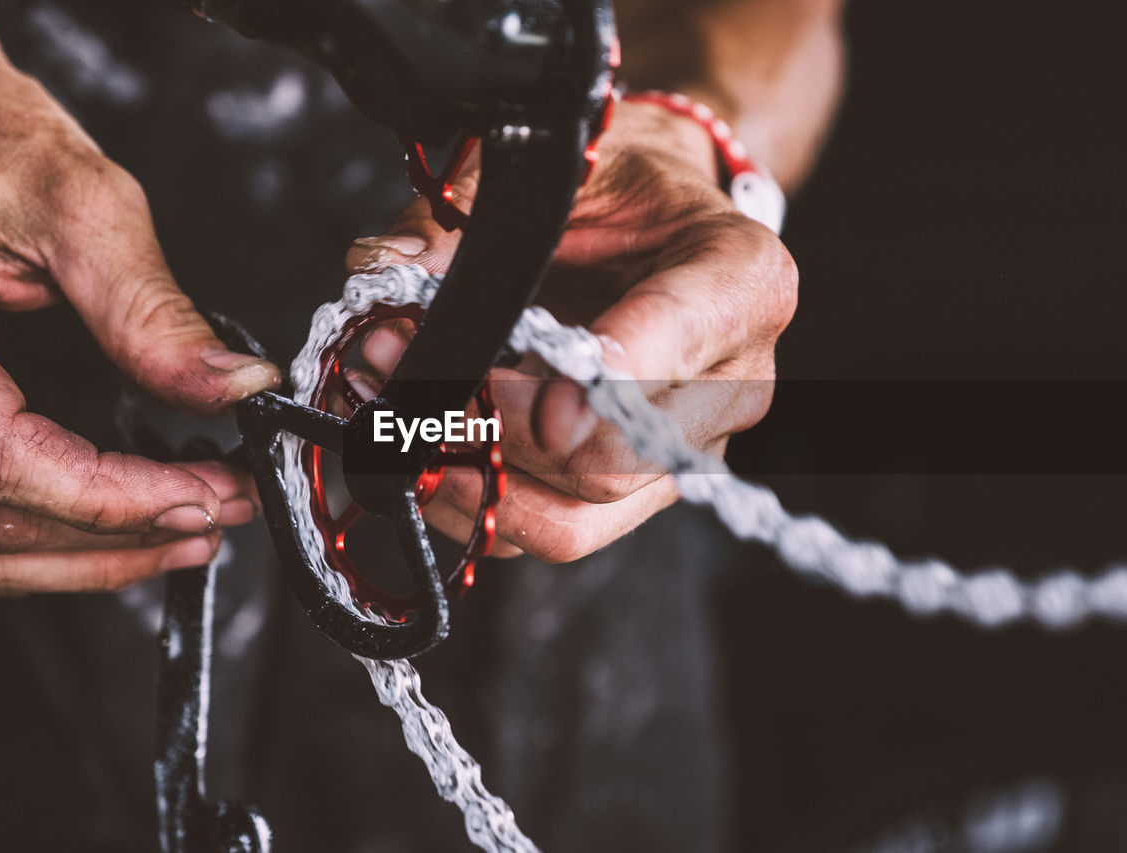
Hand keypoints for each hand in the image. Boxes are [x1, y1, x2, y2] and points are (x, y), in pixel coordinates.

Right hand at [0, 8, 278, 594]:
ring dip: (77, 562)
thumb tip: (234, 389)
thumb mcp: (79, 203)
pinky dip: (25, 551)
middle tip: (219, 513)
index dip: (112, 498)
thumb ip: (151, 310)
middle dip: (119, 534)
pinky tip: (101, 537)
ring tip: (179, 534)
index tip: (204, 495)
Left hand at [346, 100, 796, 562]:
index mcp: (742, 282)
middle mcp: (733, 383)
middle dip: (493, 429)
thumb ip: (473, 207)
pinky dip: (470, 501)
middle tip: (404, 373)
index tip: (539, 403)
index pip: (679, 339)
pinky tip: (420, 447)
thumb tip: (385, 265)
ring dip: (468, 476)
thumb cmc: (626, 186)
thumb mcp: (562, 165)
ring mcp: (686, 451)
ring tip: (395, 411)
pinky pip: (549, 531)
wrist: (661, 221)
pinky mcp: (637, 491)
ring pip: (577, 517)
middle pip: (614, 457)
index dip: (602, 380)